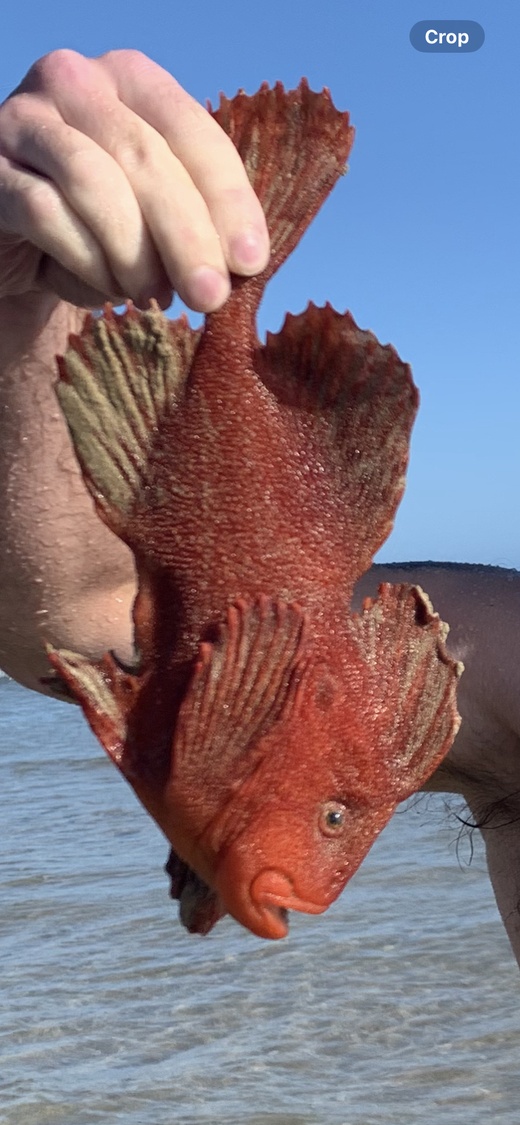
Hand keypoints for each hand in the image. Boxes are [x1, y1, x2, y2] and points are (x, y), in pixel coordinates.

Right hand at [0, 49, 269, 311]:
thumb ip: (199, 217)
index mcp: (129, 77)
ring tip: (154, 297)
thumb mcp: (156, 213)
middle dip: (186, 235)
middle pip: (144, 156)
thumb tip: (244, 261)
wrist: (22, 248)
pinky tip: (108, 292)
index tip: (251, 262)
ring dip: (133, 252)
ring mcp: (23, 122)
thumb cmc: (101, 226)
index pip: (191, 130)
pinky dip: (86, 261)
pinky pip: (44, 213)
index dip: (227, 200)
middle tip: (209, 296)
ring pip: (92, 181)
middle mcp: (73, 82)